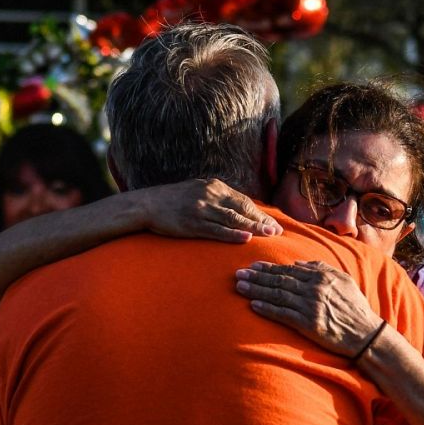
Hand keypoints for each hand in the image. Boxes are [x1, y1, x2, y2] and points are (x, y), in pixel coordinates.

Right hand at [142, 179, 281, 242]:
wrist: (146, 204)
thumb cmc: (172, 200)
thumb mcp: (197, 190)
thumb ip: (216, 197)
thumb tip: (236, 208)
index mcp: (213, 186)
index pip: (242, 200)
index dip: (259, 213)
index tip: (272, 223)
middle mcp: (210, 195)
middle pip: (242, 208)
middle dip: (261, 220)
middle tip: (277, 232)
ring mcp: (201, 209)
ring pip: (233, 219)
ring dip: (253, 227)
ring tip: (269, 235)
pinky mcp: (192, 223)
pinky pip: (217, 230)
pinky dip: (233, 234)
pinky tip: (246, 238)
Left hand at [234, 260, 382, 356]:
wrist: (366, 334)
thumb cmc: (354, 307)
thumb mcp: (343, 281)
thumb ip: (321, 268)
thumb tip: (298, 263)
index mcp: (322, 277)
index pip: (289, 271)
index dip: (268, 268)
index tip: (252, 266)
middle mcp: (315, 289)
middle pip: (279, 281)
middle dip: (256, 277)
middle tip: (238, 274)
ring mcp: (311, 307)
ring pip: (278, 296)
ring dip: (256, 291)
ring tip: (240, 287)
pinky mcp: (309, 324)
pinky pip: (283, 315)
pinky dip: (267, 310)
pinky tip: (253, 306)